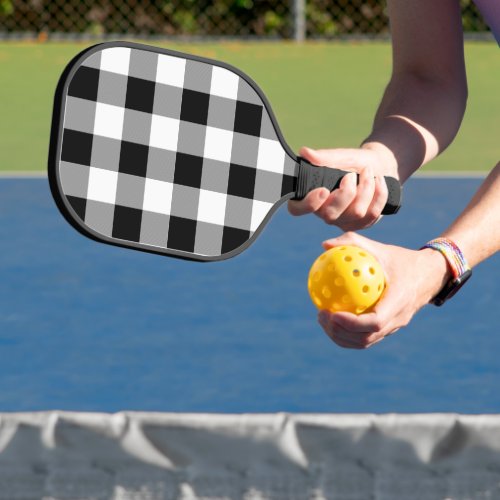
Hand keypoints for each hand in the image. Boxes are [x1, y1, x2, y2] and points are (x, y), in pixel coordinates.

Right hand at [288, 146, 397, 230]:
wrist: (379, 166)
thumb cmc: (354, 162)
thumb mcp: (341, 156)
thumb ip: (324, 157)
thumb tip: (305, 152)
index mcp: (312, 196)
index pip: (297, 209)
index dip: (308, 204)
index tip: (323, 190)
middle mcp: (324, 213)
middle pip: (330, 215)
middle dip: (346, 193)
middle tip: (351, 174)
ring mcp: (343, 221)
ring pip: (356, 213)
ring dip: (366, 188)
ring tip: (368, 172)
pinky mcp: (361, 224)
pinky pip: (372, 214)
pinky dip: (379, 193)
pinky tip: (379, 181)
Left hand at [316, 232, 450, 348]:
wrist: (429, 275)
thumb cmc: (401, 259)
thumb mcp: (380, 248)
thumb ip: (353, 243)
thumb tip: (324, 245)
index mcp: (399, 301)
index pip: (375, 321)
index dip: (352, 323)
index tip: (332, 313)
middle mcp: (398, 319)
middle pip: (366, 338)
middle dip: (340, 332)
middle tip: (321, 315)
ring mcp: (394, 327)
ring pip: (365, 342)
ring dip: (341, 336)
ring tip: (322, 319)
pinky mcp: (389, 329)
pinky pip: (366, 337)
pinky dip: (347, 334)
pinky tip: (331, 319)